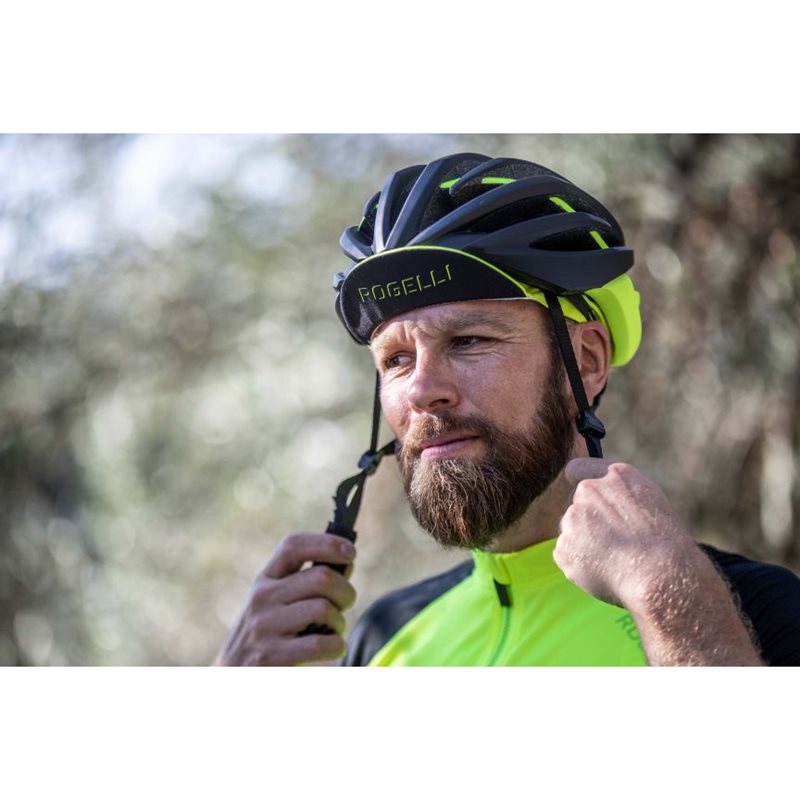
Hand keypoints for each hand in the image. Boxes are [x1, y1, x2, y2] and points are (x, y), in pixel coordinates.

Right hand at [214, 533, 356, 665]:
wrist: (232, 676)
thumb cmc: (268, 635)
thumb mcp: (278, 602)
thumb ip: (309, 583)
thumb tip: (347, 563)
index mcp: (265, 579)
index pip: (293, 546)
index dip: (327, 544)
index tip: (351, 552)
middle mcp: (262, 597)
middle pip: (321, 577)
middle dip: (345, 591)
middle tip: (345, 604)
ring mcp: (265, 626)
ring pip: (323, 608)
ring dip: (340, 622)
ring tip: (334, 630)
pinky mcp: (271, 655)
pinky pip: (320, 643)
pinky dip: (336, 646)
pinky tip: (331, 649)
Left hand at [553, 458, 696, 608]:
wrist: (660, 574)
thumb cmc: (663, 543)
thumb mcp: (649, 501)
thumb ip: (620, 492)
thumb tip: (602, 497)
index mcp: (615, 475)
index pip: (576, 469)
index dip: (577, 485)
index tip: (583, 500)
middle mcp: (589, 489)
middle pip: (572, 503)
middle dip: (584, 520)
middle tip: (609, 541)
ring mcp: (573, 516)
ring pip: (570, 530)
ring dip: (583, 542)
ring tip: (612, 559)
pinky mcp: (564, 544)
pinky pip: (566, 553)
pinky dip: (579, 563)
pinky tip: (603, 570)